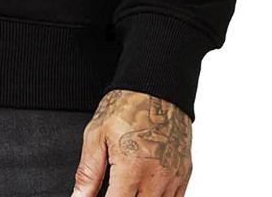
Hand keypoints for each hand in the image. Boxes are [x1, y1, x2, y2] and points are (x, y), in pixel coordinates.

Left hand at [71, 88, 192, 196]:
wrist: (156, 86)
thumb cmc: (126, 106)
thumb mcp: (96, 136)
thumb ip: (88, 173)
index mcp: (131, 170)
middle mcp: (155, 179)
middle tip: (114, 187)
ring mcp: (172, 179)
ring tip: (129, 187)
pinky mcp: (183, 175)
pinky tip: (145, 189)